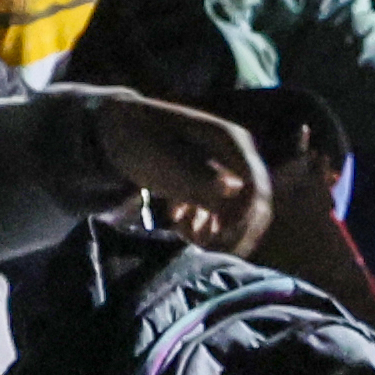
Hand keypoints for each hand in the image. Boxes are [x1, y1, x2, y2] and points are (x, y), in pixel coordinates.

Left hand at [88, 96, 273, 251]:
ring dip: (216, 231)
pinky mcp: (210, 182)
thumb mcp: (164, 160)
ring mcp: (225, 168)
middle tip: (203, 246)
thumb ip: (198, 179)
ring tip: (186, 236)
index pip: (255, 186)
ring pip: (238, 211)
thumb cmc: (139, 139)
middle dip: (232, 230)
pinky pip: (219, 211)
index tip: (216, 237)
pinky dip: (203, 224)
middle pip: (254, 202)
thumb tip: (234, 190)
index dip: (242, 217)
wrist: (119, 128)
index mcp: (231, 141)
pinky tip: (179, 225)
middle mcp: (236, 154)